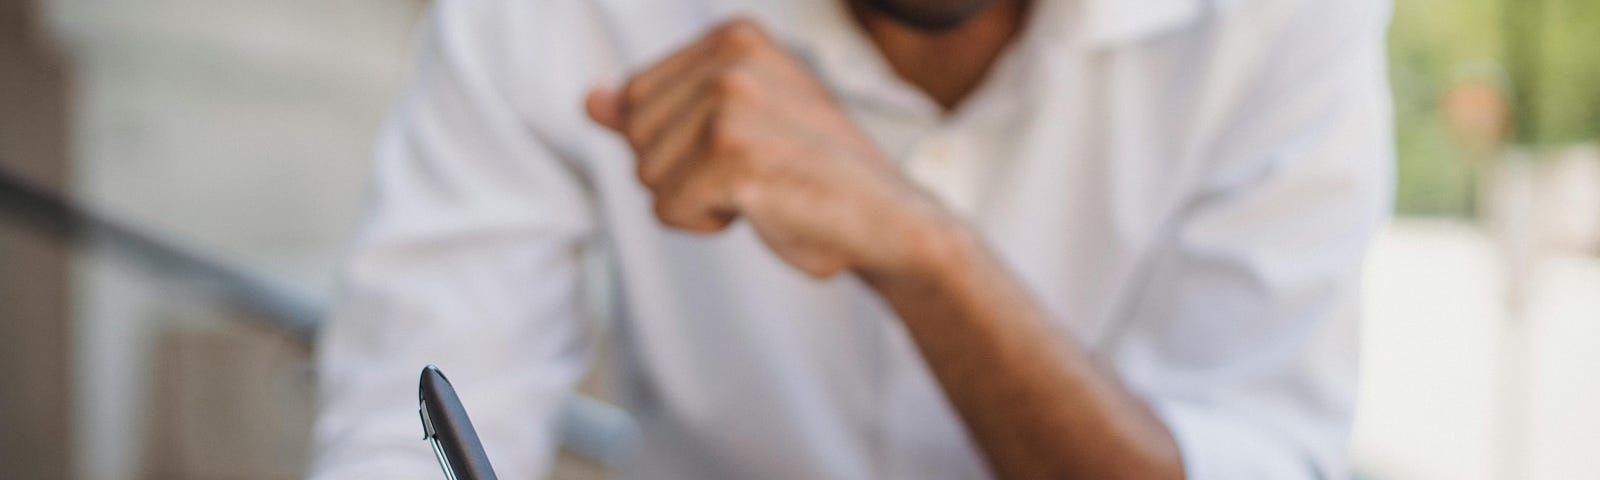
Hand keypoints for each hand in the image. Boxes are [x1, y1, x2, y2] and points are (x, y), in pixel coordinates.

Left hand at [586, 19, 954, 277]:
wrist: (887, 221)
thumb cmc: (812, 177)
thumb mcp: (733, 129)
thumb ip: (660, 112)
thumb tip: (590, 101)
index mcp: (735, 36)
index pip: (636, 98)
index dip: (678, 144)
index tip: (747, 148)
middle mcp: (732, 57)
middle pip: (635, 136)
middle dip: (681, 173)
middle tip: (756, 173)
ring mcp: (731, 100)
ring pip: (646, 175)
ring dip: (696, 201)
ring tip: (762, 188)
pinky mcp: (731, 152)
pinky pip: (667, 209)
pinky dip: (706, 223)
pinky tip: (762, 208)